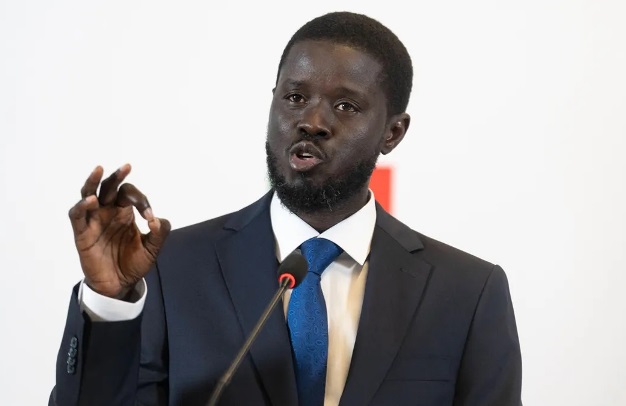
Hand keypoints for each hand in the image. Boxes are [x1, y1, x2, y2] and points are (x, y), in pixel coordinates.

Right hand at [68, 164, 170, 298]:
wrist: (119, 285)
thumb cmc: (133, 263)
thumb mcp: (153, 249)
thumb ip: (160, 234)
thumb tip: (157, 220)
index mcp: (125, 212)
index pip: (130, 194)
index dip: (142, 201)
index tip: (150, 217)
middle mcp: (108, 212)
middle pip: (108, 187)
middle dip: (117, 176)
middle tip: (126, 167)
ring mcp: (94, 221)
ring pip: (88, 194)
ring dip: (93, 182)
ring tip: (99, 170)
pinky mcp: (82, 233)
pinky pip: (77, 215)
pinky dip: (81, 206)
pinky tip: (91, 200)